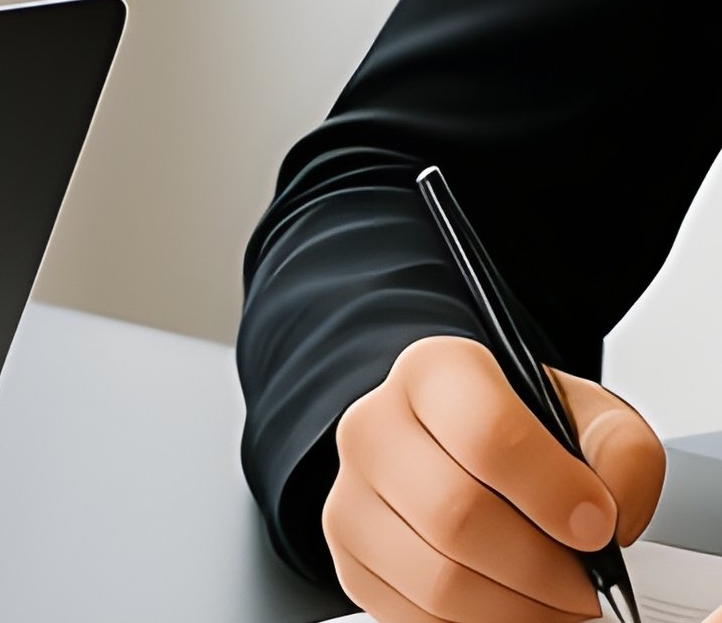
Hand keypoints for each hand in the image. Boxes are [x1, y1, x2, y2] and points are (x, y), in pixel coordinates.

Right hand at [324, 333, 664, 622]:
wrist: (462, 448)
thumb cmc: (523, 432)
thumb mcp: (588, 416)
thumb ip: (621, 451)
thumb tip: (605, 513)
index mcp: (433, 372)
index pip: (486, 433)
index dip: (553, 492)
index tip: (596, 523)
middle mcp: (376, 423)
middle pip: (456, 515)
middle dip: (542, 569)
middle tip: (582, 582)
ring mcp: (352, 491)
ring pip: (436, 581)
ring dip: (516, 611)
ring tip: (549, 598)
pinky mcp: (349, 553)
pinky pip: (415, 618)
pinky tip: (505, 603)